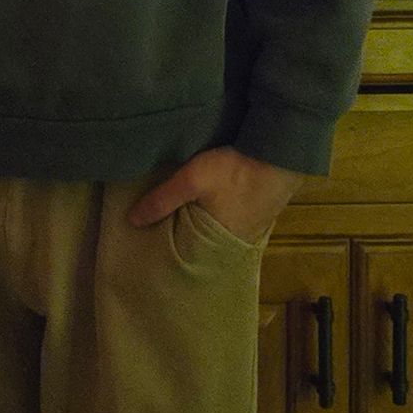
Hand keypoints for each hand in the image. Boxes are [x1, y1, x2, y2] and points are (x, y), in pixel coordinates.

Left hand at [129, 146, 301, 241]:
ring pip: (219, 237)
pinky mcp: (259, 217)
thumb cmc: (235, 169)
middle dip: (187, 244)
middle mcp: (237, 244)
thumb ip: (163, 199)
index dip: (175, 256)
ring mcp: (252, 232)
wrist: (280, 153)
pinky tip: (212, 214)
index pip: (191, 259)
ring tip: (184, 227)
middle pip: (205, 248)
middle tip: (164, 241)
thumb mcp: (192, 179)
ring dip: (204, 233)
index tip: (155, 255)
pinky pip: (233, 226)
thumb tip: (133, 220)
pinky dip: (220, 223)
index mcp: (219, 243)